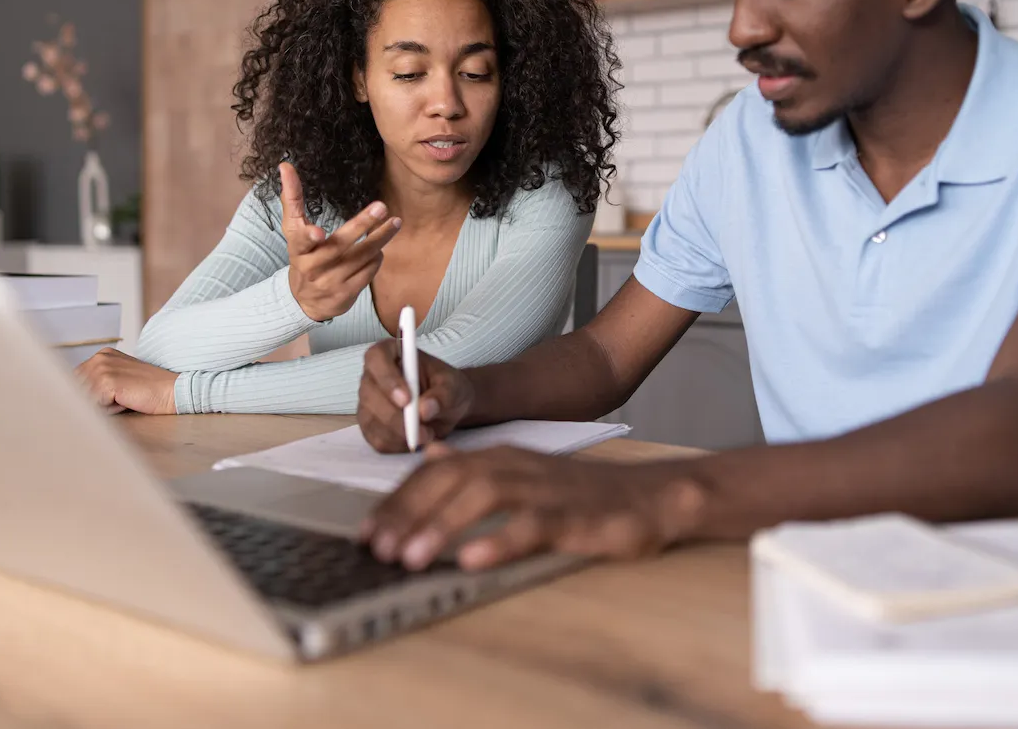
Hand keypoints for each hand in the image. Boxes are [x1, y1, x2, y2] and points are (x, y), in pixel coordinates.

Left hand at [75, 348, 177, 414]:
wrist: (170, 391)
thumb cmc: (148, 390)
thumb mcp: (120, 379)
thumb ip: (98, 382)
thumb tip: (75, 397)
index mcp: (103, 355)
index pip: (76, 380)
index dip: (87, 395)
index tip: (107, 397)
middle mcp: (100, 357)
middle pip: (76, 388)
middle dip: (93, 400)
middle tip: (119, 398)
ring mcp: (103, 368)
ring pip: (85, 398)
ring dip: (101, 405)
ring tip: (122, 399)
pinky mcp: (107, 381)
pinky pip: (94, 404)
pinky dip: (108, 409)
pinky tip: (125, 401)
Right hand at [279, 162, 401, 322]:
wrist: (305, 300)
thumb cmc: (303, 255)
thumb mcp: (293, 229)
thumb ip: (292, 198)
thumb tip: (285, 165)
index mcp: (298, 250)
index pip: (300, 241)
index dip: (308, 237)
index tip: (317, 232)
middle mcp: (312, 267)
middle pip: (339, 246)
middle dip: (361, 225)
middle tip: (381, 207)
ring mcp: (329, 282)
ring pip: (360, 257)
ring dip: (379, 239)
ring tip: (394, 223)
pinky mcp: (345, 294)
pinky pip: (367, 273)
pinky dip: (376, 258)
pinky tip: (379, 249)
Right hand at [357, 342, 474, 452]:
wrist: (449, 407)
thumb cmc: (448, 388)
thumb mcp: (454, 386)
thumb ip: (443, 394)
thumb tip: (424, 409)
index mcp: (390, 353)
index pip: (376, 358)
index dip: (387, 378)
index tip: (407, 399)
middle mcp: (373, 376)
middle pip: (370, 394)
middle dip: (394, 416)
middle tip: (422, 430)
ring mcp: (368, 402)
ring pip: (371, 421)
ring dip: (399, 434)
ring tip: (428, 434)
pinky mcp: (370, 426)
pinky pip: (377, 439)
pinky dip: (398, 445)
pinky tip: (416, 440)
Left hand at [360, 444, 706, 571]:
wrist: (652, 495)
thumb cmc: (584, 493)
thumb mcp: (524, 473)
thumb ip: (475, 467)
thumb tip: (431, 457)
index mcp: (501, 458)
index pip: (436, 472)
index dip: (397, 500)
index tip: (365, 532)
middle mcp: (517, 466)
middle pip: (451, 479)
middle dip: (408, 512)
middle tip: (375, 548)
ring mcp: (545, 489)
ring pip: (485, 496)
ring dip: (443, 525)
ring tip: (411, 557)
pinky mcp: (574, 515)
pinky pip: (533, 525)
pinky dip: (500, 541)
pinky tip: (473, 560)